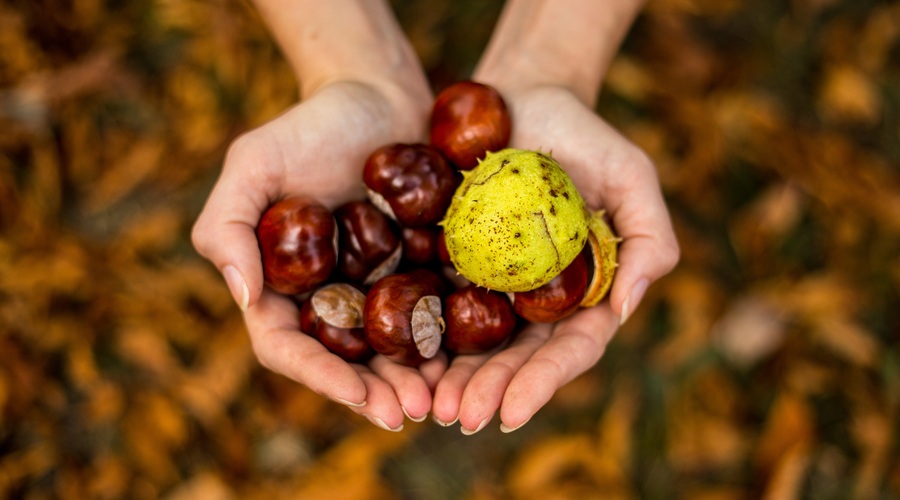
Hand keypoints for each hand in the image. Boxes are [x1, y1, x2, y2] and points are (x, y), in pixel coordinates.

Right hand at [192, 80, 445, 430]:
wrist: (378, 95)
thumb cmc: (309, 124)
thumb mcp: (254, 161)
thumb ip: (228, 225)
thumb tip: (244, 298)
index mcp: (281, 286)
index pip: (287, 346)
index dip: (319, 376)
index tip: (357, 396)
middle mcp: (327, 297)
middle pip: (344, 362)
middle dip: (375, 393)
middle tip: (410, 413)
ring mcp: (375, 289)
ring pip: (391, 350)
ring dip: (413, 381)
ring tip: (443, 401)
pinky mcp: (419, 273)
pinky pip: (432, 317)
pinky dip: (447, 344)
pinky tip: (470, 361)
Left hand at [431, 84, 679, 432]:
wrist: (524, 97)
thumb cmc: (586, 136)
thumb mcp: (632, 177)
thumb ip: (650, 239)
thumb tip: (625, 308)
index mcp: (583, 292)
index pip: (568, 350)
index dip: (542, 384)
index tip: (511, 415)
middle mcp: (537, 299)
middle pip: (516, 358)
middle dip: (490, 391)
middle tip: (459, 417)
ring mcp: (493, 284)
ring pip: (474, 342)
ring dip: (453, 378)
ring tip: (428, 404)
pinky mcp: (452, 262)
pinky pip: (435, 303)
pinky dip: (422, 334)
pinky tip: (402, 357)